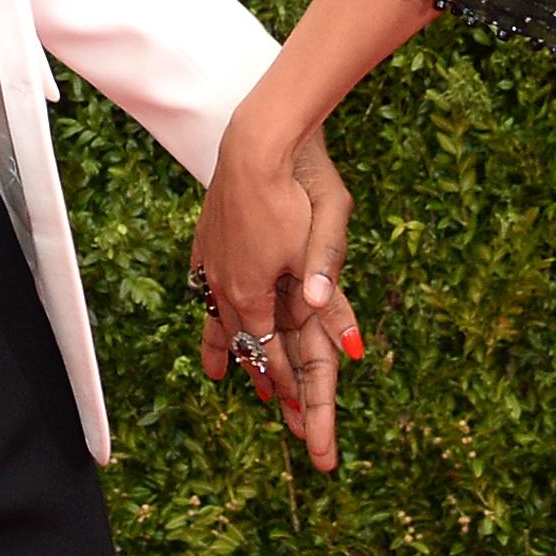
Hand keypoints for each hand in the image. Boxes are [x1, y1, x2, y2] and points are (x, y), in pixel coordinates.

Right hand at [192, 113, 361, 469]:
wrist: (255, 142)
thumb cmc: (298, 185)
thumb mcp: (326, 235)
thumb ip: (331, 290)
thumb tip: (351, 344)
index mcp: (253, 292)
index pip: (267, 353)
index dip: (284, 385)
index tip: (296, 413)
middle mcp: (226, 284)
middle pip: (242, 342)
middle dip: (259, 375)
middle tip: (268, 405)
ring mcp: (213, 262)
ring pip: (216, 317)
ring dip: (224, 347)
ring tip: (218, 374)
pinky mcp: (207, 240)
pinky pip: (203, 287)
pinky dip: (208, 309)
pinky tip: (207, 309)